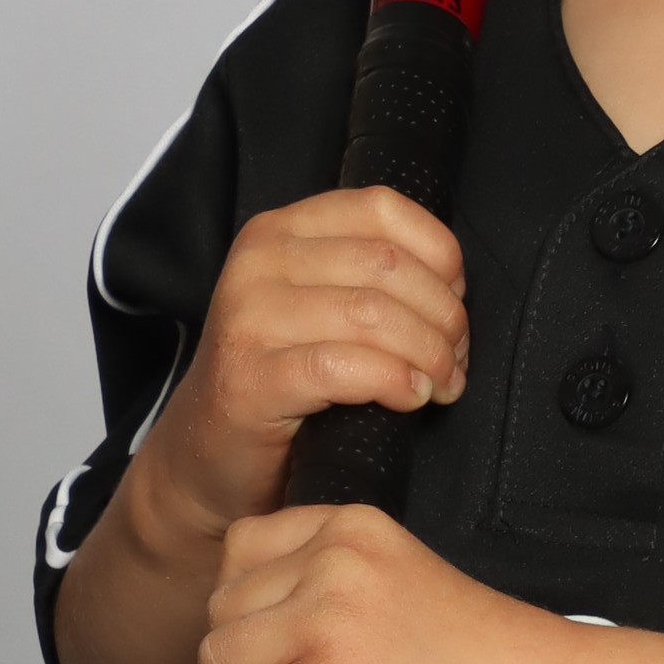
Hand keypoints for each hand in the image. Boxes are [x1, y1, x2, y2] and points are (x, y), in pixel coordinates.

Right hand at [128, 189, 467, 560]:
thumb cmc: (279, 379)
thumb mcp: (318, 304)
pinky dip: (394, 382)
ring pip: (374, 314)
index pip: (382, 209)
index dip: (439, 254)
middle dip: (443, 316)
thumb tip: (453, 285)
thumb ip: (370, 277)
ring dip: (428, 354)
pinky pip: (346, 367)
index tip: (455, 299)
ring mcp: (249, 318)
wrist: (208, 454)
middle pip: (388, 265)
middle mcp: (259, 262)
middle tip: (454, 358)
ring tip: (440, 382)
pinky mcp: (251, 377)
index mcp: (280, 231)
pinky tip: (409, 397)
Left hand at [197, 498, 578, 663]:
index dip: (243, 605)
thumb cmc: (497, 662)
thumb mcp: (411, 578)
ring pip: (217, 659)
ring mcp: (328, 623)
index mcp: (355, 527)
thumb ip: (345, 581)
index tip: (261, 641)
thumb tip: (275, 627)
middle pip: (222, 607)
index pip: (244, 548)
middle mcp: (334, 564)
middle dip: (234, 657)